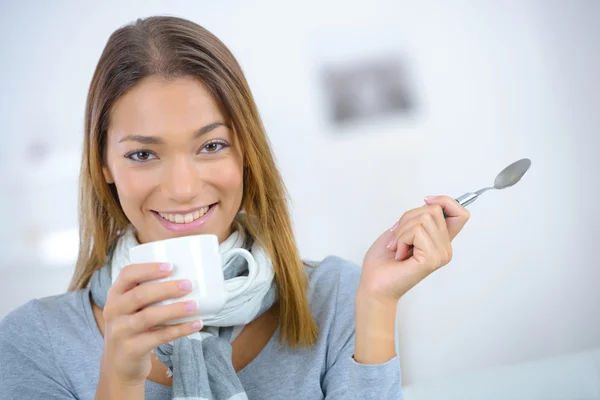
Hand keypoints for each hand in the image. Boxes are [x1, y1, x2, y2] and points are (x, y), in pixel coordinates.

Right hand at [100, 263, 203, 385]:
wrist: (118, 365)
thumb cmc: (131, 327)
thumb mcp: (129, 308)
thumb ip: (146, 293)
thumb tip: (184, 278)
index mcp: (115, 294)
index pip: (127, 274)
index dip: (148, 269)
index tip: (170, 267)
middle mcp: (114, 311)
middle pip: (140, 295)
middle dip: (166, 289)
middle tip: (188, 285)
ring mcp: (121, 331)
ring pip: (149, 317)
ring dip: (175, 310)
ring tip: (194, 305)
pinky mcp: (132, 349)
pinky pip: (159, 337)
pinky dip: (180, 329)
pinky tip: (196, 324)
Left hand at [360, 195, 469, 301]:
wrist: (374, 283)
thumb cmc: (383, 260)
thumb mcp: (402, 229)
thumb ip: (420, 218)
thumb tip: (431, 202)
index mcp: (440, 241)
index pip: (461, 214)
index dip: (446, 201)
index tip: (426, 201)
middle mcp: (444, 248)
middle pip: (434, 210)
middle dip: (408, 218)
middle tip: (398, 237)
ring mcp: (440, 254)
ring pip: (424, 218)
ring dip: (402, 230)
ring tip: (398, 247)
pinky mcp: (431, 259)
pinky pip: (416, 231)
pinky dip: (401, 239)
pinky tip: (399, 254)